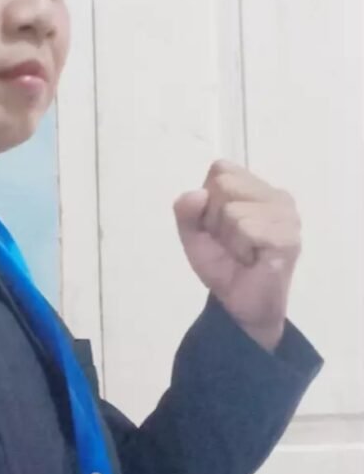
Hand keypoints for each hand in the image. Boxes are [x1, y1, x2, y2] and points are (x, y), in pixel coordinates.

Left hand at [173, 161, 301, 350]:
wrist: (239, 303)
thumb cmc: (221, 263)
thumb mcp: (192, 234)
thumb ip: (185, 210)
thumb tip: (197, 194)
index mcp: (254, 187)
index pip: (220, 169)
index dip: (208, 199)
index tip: (217, 224)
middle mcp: (275, 195)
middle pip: (224, 184)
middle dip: (216, 217)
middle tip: (232, 240)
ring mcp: (286, 215)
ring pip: (233, 209)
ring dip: (228, 237)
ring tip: (243, 251)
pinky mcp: (288, 237)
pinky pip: (247, 228)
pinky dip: (240, 248)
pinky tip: (253, 259)